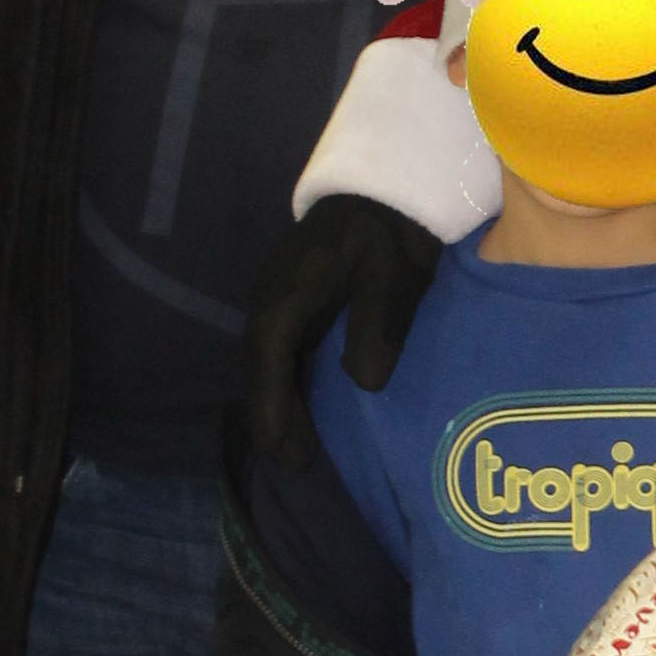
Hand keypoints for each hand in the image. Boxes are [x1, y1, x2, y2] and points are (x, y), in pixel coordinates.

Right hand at [245, 195, 442, 470]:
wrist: (388, 188)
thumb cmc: (390, 230)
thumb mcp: (393, 274)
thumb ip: (379, 324)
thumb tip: (363, 382)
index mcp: (289, 292)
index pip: (269, 358)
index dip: (272, 408)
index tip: (281, 451)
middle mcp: (273, 299)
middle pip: (261, 368)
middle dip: (272, 418)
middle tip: (292, 467)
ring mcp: (280, 300)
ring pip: (269, 363)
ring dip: (277, 405)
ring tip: (295, 454)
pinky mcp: (295, 303)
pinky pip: (282, 353)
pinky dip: (286, 386)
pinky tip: (301, 414)